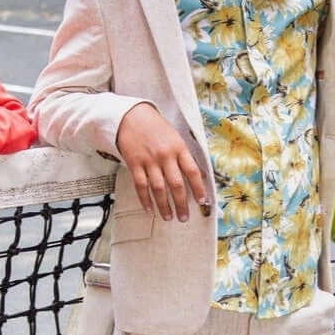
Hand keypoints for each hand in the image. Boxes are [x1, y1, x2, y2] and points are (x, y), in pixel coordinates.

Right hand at [115, 102, 210, 220]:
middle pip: (176, 184)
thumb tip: (200, 175)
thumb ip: (186, 156)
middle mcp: (165, 155)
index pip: (192, 171)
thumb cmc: (156, 127)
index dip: (199, 188)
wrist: (131, 116)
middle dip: (182, 203)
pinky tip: (149, 209)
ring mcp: (149, 160)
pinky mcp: (134, 163)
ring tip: (168, 217)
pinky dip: (145, 199)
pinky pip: (141, 185)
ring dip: (164, 205)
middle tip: (184, 217)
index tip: (203, 201)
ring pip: (158, 188)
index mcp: (179, 148)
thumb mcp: (176, 138)